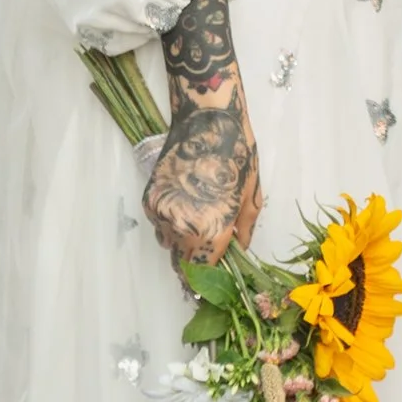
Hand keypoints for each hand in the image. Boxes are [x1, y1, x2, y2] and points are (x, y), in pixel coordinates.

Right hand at [145, 0, 260, 265]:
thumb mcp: (251, 193)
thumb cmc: (238, 152)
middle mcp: (181, 227)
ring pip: (169, 246)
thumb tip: (240, 252)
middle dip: (198, 266)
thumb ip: (245, 229)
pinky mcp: (150, 199)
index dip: (211, 280)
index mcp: (211, 229)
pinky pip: (159, 226)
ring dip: (184, 246)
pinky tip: (187, 208)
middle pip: (183, 264)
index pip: (205, 271)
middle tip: (212, 258)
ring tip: (201, 229)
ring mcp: (162, 213)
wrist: (207, 118)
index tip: (217, 283)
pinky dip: (171, 226)